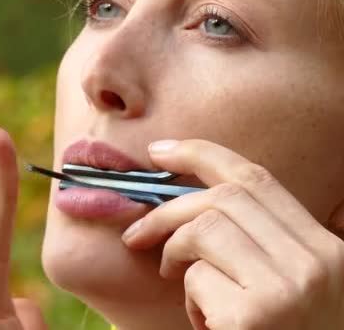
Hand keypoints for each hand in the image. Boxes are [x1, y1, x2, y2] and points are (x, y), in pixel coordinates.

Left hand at [122, 139, 343, 329]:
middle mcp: (316, 263)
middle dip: (168, 209)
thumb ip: (259, 244)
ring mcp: (288, 289)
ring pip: (204, 230)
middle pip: (222, 198)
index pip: (258, 179)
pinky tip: (206, 323)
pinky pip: (196, 279)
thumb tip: (194, 204)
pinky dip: (188, 298)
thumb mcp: (290, 285)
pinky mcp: (254, 316)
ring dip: (176, 255)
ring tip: (180, 282)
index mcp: (326, 249)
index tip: (161, 151)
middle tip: (138, 233)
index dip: (203, 154)